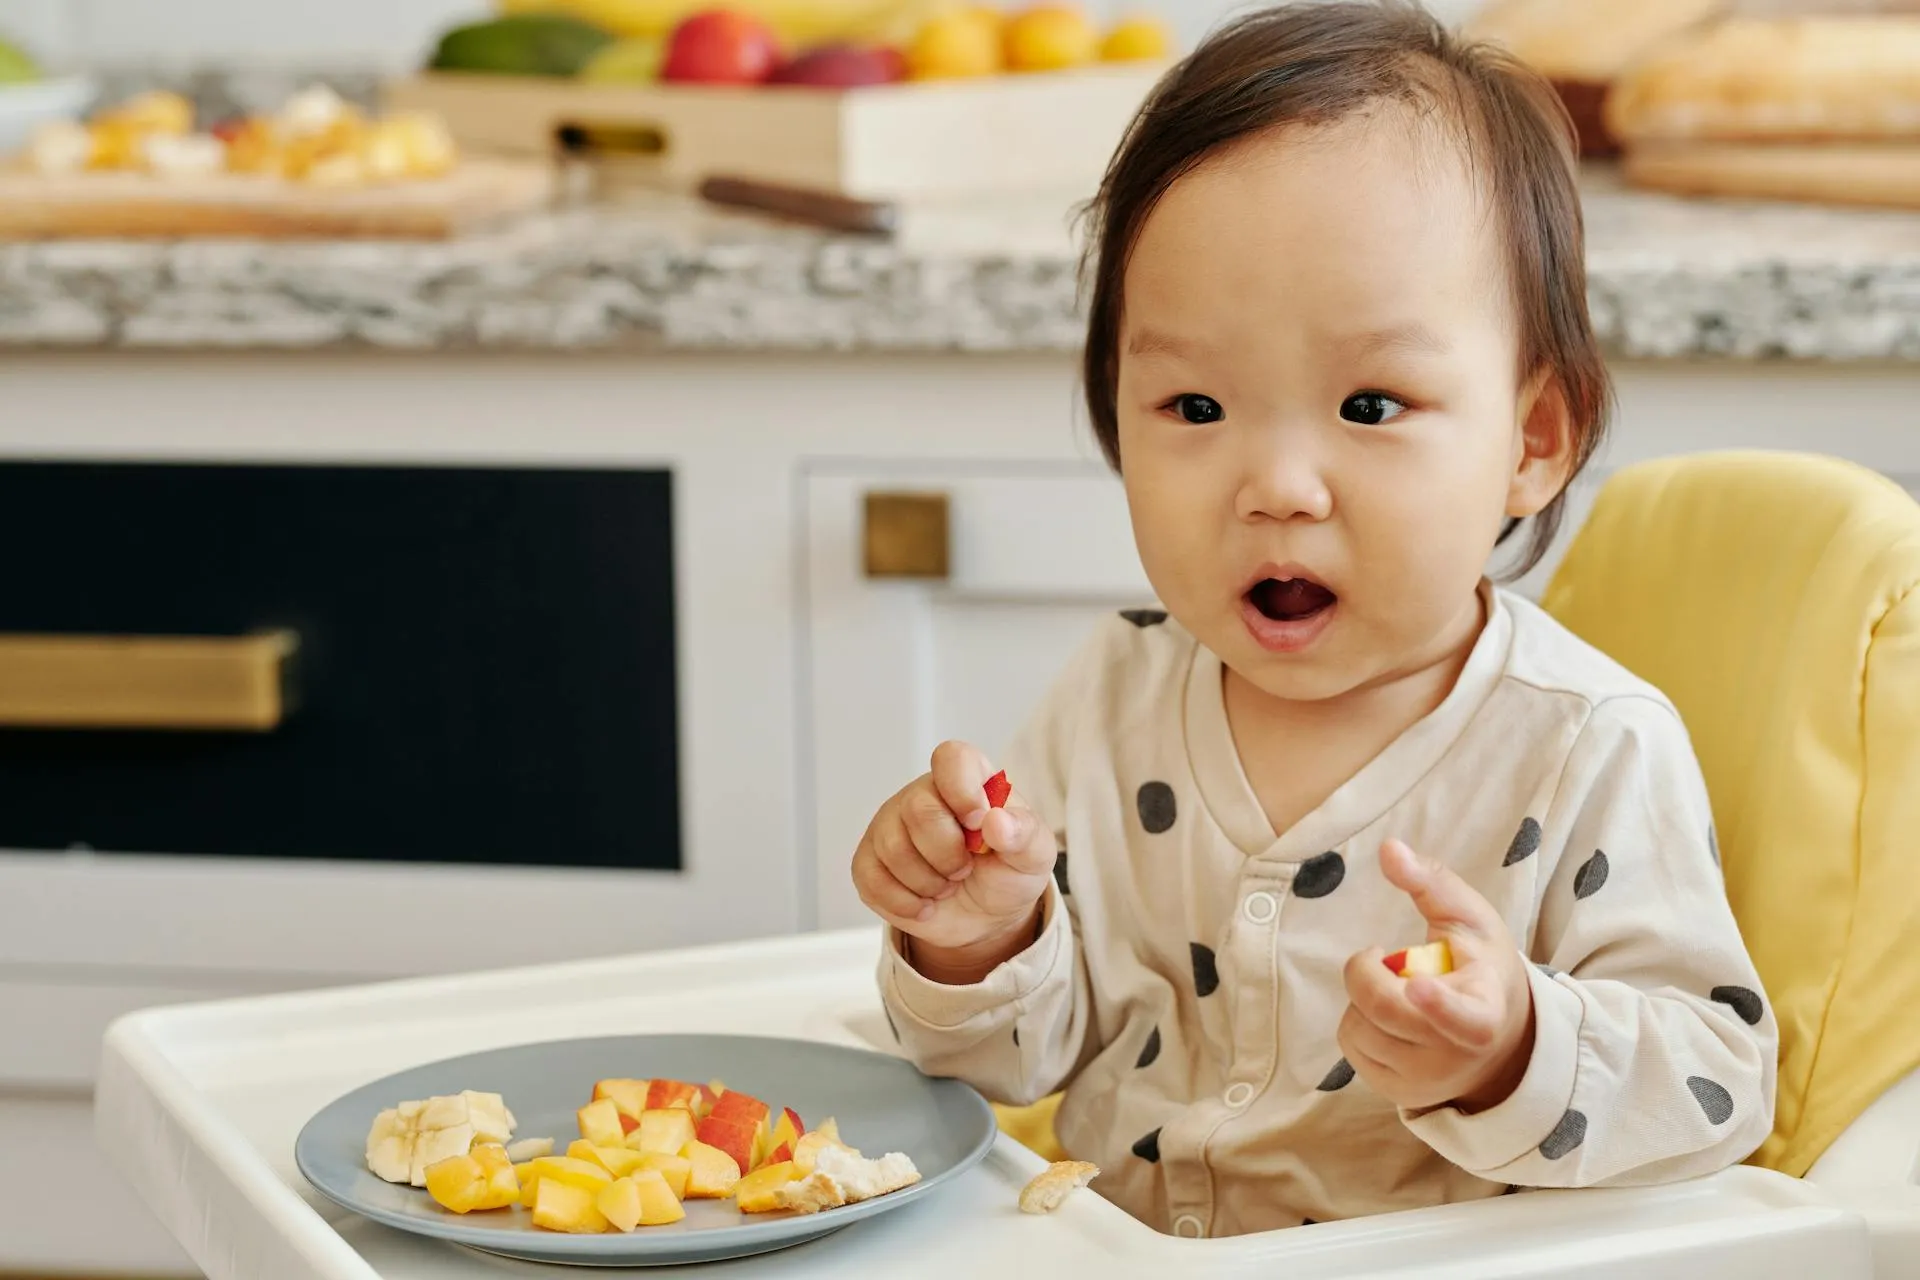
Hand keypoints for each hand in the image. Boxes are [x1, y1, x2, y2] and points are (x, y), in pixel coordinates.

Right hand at [852, 741, 1056, 975]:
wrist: (984, 919)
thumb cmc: (1007, 873)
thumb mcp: (1034, 856)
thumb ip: (1026, 834)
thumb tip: (996, 822)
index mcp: (966, 780)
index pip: (952, 758)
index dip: (962, 790)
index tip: (978, 825)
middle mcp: (923, 795)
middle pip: (919, 811)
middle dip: (948, 855)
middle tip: (965, 869)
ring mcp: (890, 826)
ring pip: (893, 848)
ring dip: (929, 883)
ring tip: (946, 886)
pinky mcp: (869, 860)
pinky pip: (872, 879)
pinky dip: (906, 903)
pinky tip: (925, 903)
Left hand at [1338, 839, 1535, 1111]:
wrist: (1499, 1043)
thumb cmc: (1481, 968)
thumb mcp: (1471, 920)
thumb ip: (1433, 883)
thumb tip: (1390, 849)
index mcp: (1483, 1013)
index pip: (1461, 1017)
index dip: (1438, 1003)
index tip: (1419, 986)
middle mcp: (1454, 1056)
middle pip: (1382, 1009)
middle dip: (1366, 969)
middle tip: (1383, 955)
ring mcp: (1424, 1081)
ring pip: (1358, 1027)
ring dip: (1363, 997)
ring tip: (1397, 990)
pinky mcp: (1397, 1093)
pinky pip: (1350, 1048)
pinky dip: (1358, 1022)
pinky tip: (1388, 1017)